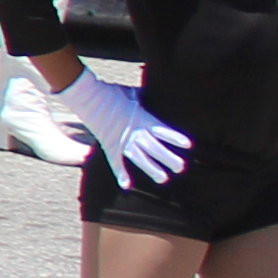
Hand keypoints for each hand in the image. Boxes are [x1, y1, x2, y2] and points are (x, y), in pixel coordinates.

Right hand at [60, 73, 191, 189]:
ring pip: (140, 158)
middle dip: (168, 158)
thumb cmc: (109, 92)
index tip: (188, 145)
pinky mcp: (109, 145)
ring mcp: (122, 140)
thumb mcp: (130, 93)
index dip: (175, 138)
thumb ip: (139, 97)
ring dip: (152, 169)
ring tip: (163, 178)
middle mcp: (135, 132)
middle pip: (155, 148)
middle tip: (180, 167)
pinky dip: (120, 173)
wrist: (89, 96)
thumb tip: (144, 94)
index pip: (163, 130)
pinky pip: (115, 161)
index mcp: (142, 118)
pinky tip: (126, 185)